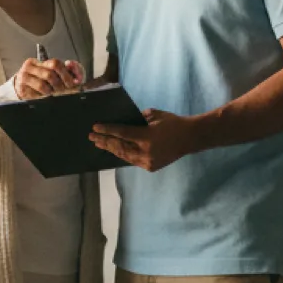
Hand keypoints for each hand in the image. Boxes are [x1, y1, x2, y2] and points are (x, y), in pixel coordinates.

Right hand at [14, 58, 82, 99]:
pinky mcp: (22, 89)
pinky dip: (43, 97)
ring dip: (51, 92)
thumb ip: (64, 71)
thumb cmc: (38, 80)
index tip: (73, 83)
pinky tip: (44, 96)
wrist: (20, 88)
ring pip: (43, 85)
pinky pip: (36, 95)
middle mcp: (29, 67)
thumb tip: (75, 72)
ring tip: (52, 93)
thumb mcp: (49, 73)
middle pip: (49, 74)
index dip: (66, 74)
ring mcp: (24, 77)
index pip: (55, 63)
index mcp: (38, 62)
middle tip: (64, 90)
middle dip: (60, 84)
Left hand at [88, 109, 202, 170]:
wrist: (191, 138)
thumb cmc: (173, 123)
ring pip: (124, 156)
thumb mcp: (155, 115)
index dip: (107, 130)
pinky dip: (123, 155)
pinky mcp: (150, 167)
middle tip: (92, 136)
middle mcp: (145, 152)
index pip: (122, 133)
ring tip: (100, 144)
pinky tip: (115, 150)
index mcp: (147, 137)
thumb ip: (139, 118)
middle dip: (105, 141)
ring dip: (111, 149)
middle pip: (120, 147)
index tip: (95, 128)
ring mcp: (148, 162)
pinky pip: (132, 160)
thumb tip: (125, 121)